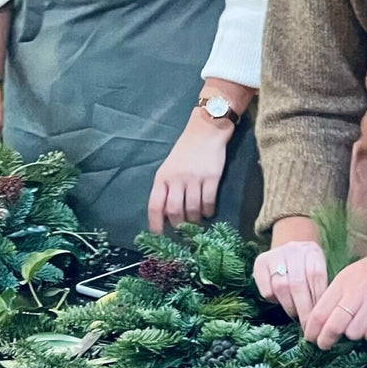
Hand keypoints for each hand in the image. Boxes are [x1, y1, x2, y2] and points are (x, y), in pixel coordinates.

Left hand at [148, 112, 231, 232]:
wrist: (205, 133)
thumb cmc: (186, 152)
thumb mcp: (170, 168)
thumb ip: (167, 189)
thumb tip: (167, 214)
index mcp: (162, 177)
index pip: (155, 205)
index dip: (155, 223)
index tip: (158, 235)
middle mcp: (176, 179)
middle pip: (174, 211)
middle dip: (179, 225)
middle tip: (184, 230)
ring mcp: (194, 179)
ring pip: (192, 209)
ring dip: (195, 220)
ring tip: (197, 221)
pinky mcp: (211, 178)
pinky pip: (208, 202)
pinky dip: (208, 212)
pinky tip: (209, 212)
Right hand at [254, 240, 327, 324]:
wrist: (289, 252)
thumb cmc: (309, 268)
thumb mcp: (320, 271)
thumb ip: (322, 288)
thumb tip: (324, 315)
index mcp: (312, 251)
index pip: (316, 276)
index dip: (317, 300)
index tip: (319, 319)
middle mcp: (293, 250)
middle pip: (297, 283)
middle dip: (303, 309)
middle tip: (306, 325)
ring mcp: (275, 255)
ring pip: (280, 286)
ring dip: (289, 306)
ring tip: (295, 316)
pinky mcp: (260, 263)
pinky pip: (266, 288)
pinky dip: (274, 300)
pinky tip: (281, 302)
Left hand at [303, 214, 366, 348]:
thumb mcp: (354, 274)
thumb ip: (338, 294)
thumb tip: (322, 320)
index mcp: (344, 281)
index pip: (319, 311)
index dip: (312, 329)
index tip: (310, 338)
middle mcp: (357, 291)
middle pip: (333, 326)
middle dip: (326, 340)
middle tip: (325, 345)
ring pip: (354, 332)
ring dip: (354, 335)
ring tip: (361, 326)